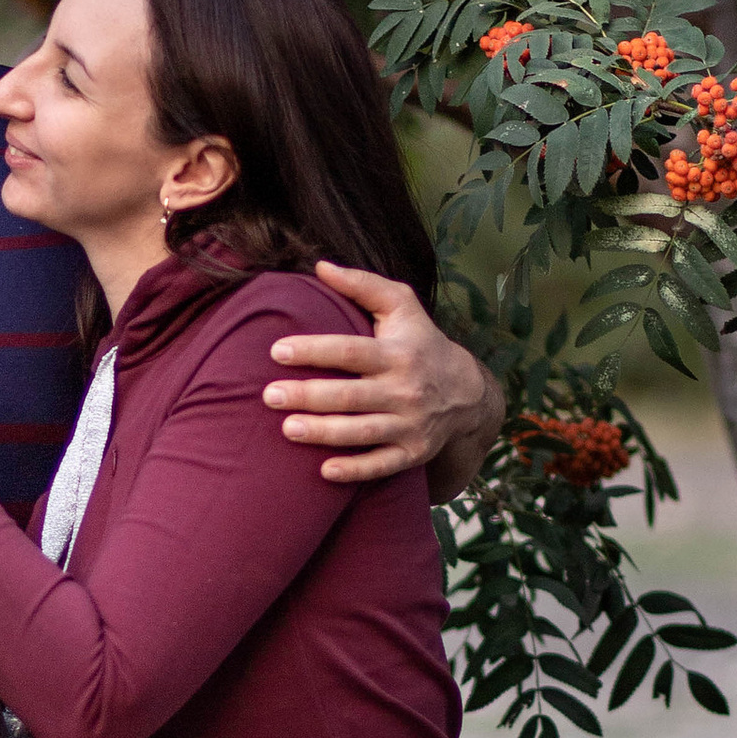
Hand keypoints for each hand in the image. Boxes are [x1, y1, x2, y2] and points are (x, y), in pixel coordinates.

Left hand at [262, 258, 505, 491]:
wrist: (467, 393)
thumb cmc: (420, 342)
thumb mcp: (402, 306)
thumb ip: (363, 285)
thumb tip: (320, 266)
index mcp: (398, 354)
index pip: (351, 351)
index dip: (314, 351)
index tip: (277, 351)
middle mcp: (406, 390)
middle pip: (350, 396)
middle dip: (308, 396)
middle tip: (269, 395)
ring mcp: (411, 425)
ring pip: (362, 432)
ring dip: (324, 433)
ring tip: (287, 429)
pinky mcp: (413, 453)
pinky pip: (382, 465)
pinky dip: (355, 470)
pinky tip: (324, 471)